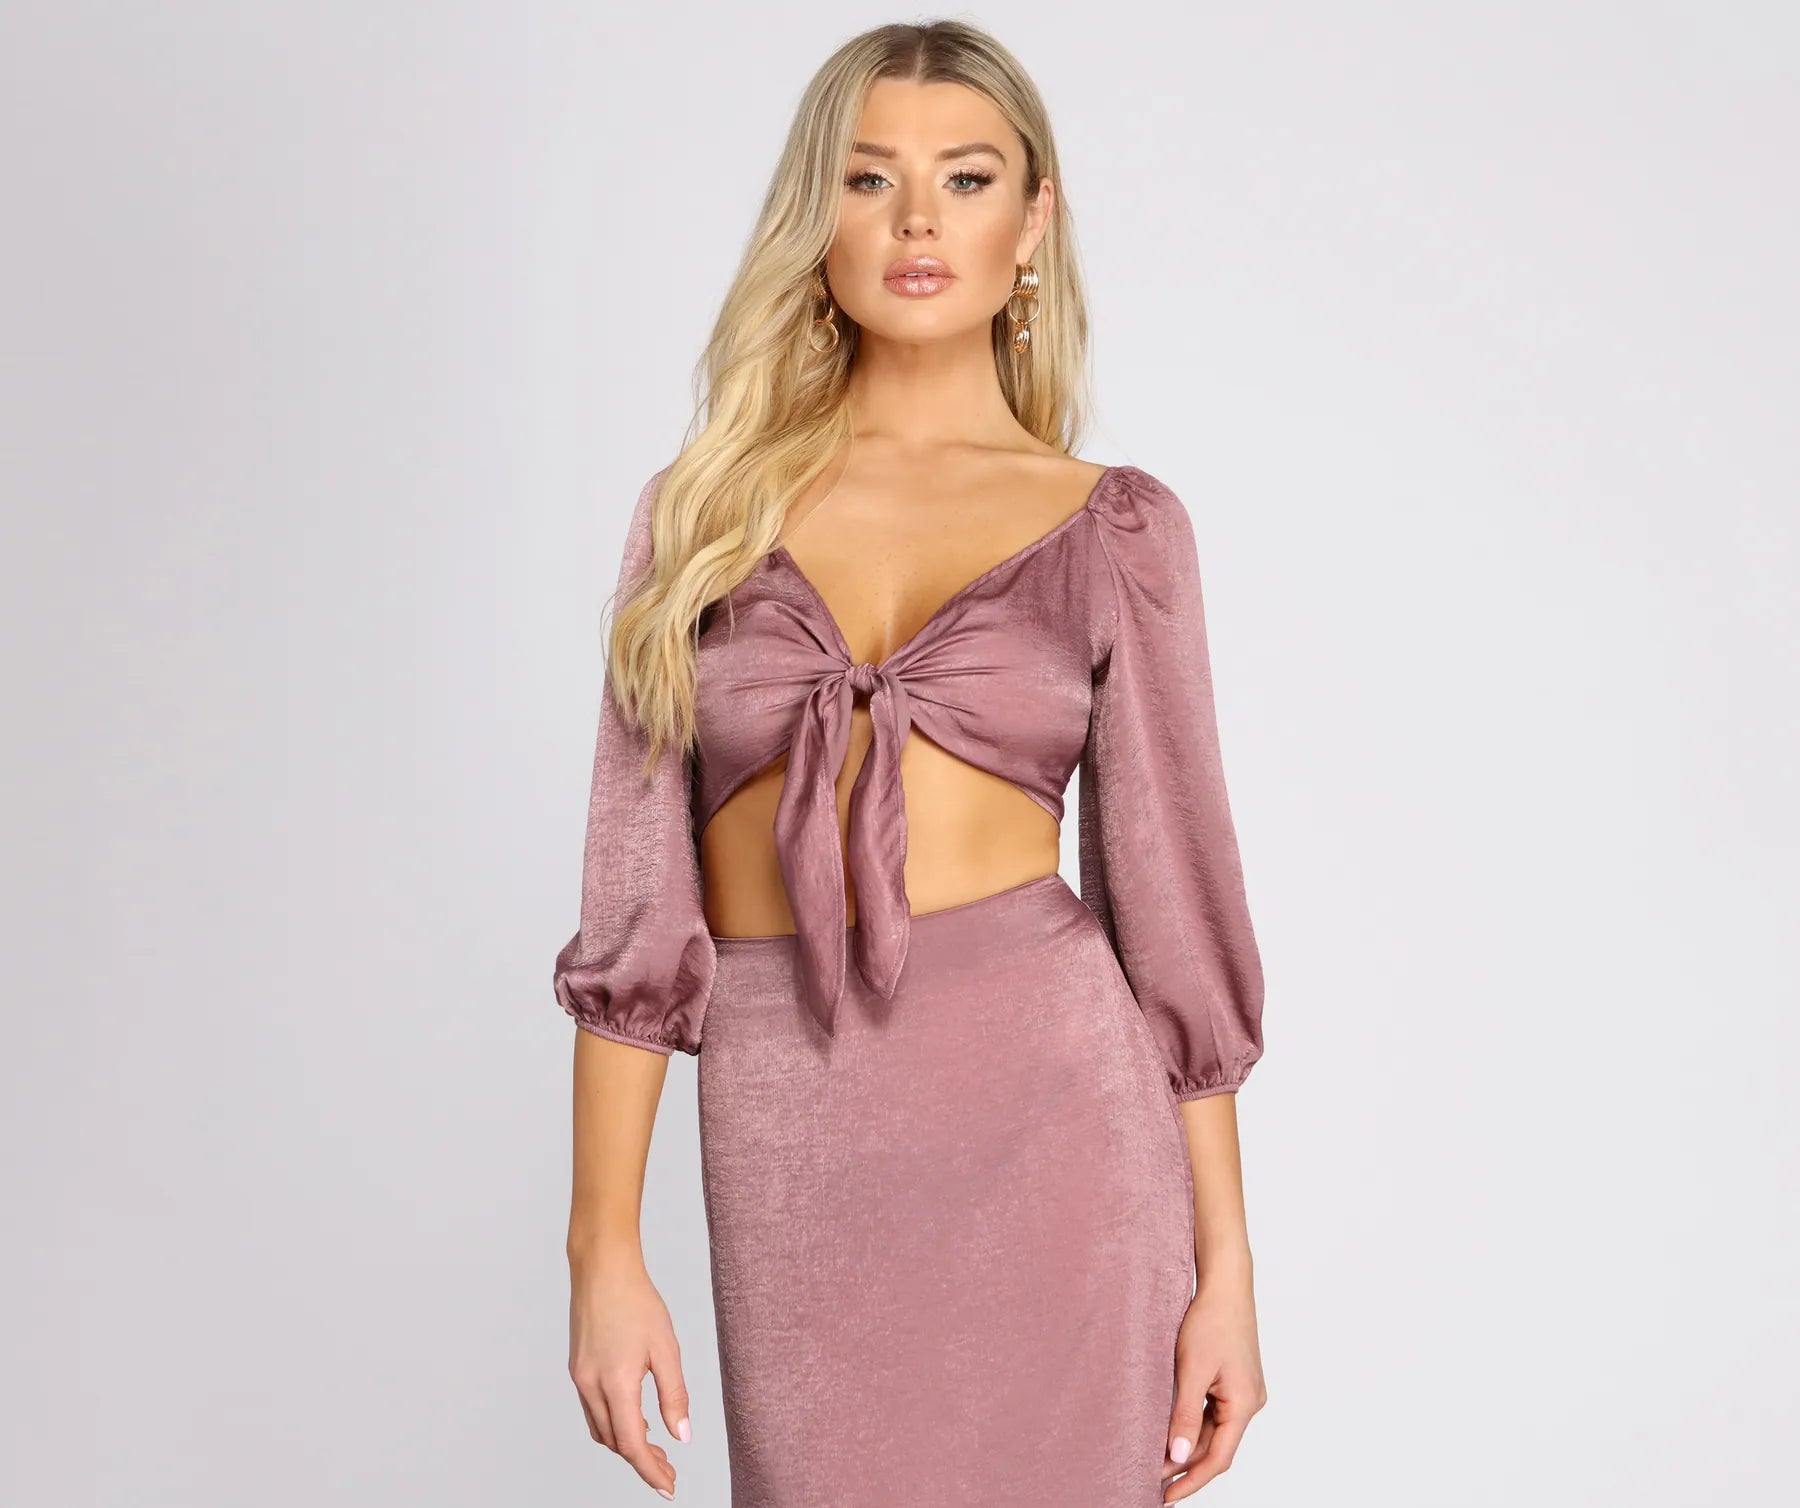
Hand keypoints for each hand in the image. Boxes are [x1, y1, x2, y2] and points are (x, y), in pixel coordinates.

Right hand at [568, 1246, 691, 1498]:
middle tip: (669, 1468)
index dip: (651, 1470)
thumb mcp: (666, 1348)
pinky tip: (633, 1419)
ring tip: (655, 1447)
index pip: (632, 1444)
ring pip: (601, 1430)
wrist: (602, 1269)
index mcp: (615, 1383)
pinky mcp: (577, 1369)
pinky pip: (593, 1411)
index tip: (669, 1487)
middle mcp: (591, 1386)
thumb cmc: (637, 1301)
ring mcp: (579, 1378)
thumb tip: (682, 1435)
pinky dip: (613, 1425)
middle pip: (615, 1442)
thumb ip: (674, 1395)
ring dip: (626, 1444)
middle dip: (642, 1461)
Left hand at [1159, 1273, 1267, 1499]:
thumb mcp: (1192, 1369)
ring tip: (1156, 1461)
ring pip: (1214, 1431)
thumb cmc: (1210, 1319)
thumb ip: (1185, 1415)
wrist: (1225, 1283)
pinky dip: (1194, 1425)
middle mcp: (1249, 1402)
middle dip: (1186, 1466)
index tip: (1164, 1497)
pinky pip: (1214, 1412)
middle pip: (1217, 1447)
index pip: (1218, 1459)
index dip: (1190, 1481)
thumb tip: (1178, 1456)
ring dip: (1188, 1446)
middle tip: (1152, 1483)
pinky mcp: (1234, 1380)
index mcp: (1244, 1405)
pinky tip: (1172, 1430)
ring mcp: (1243, 1391)